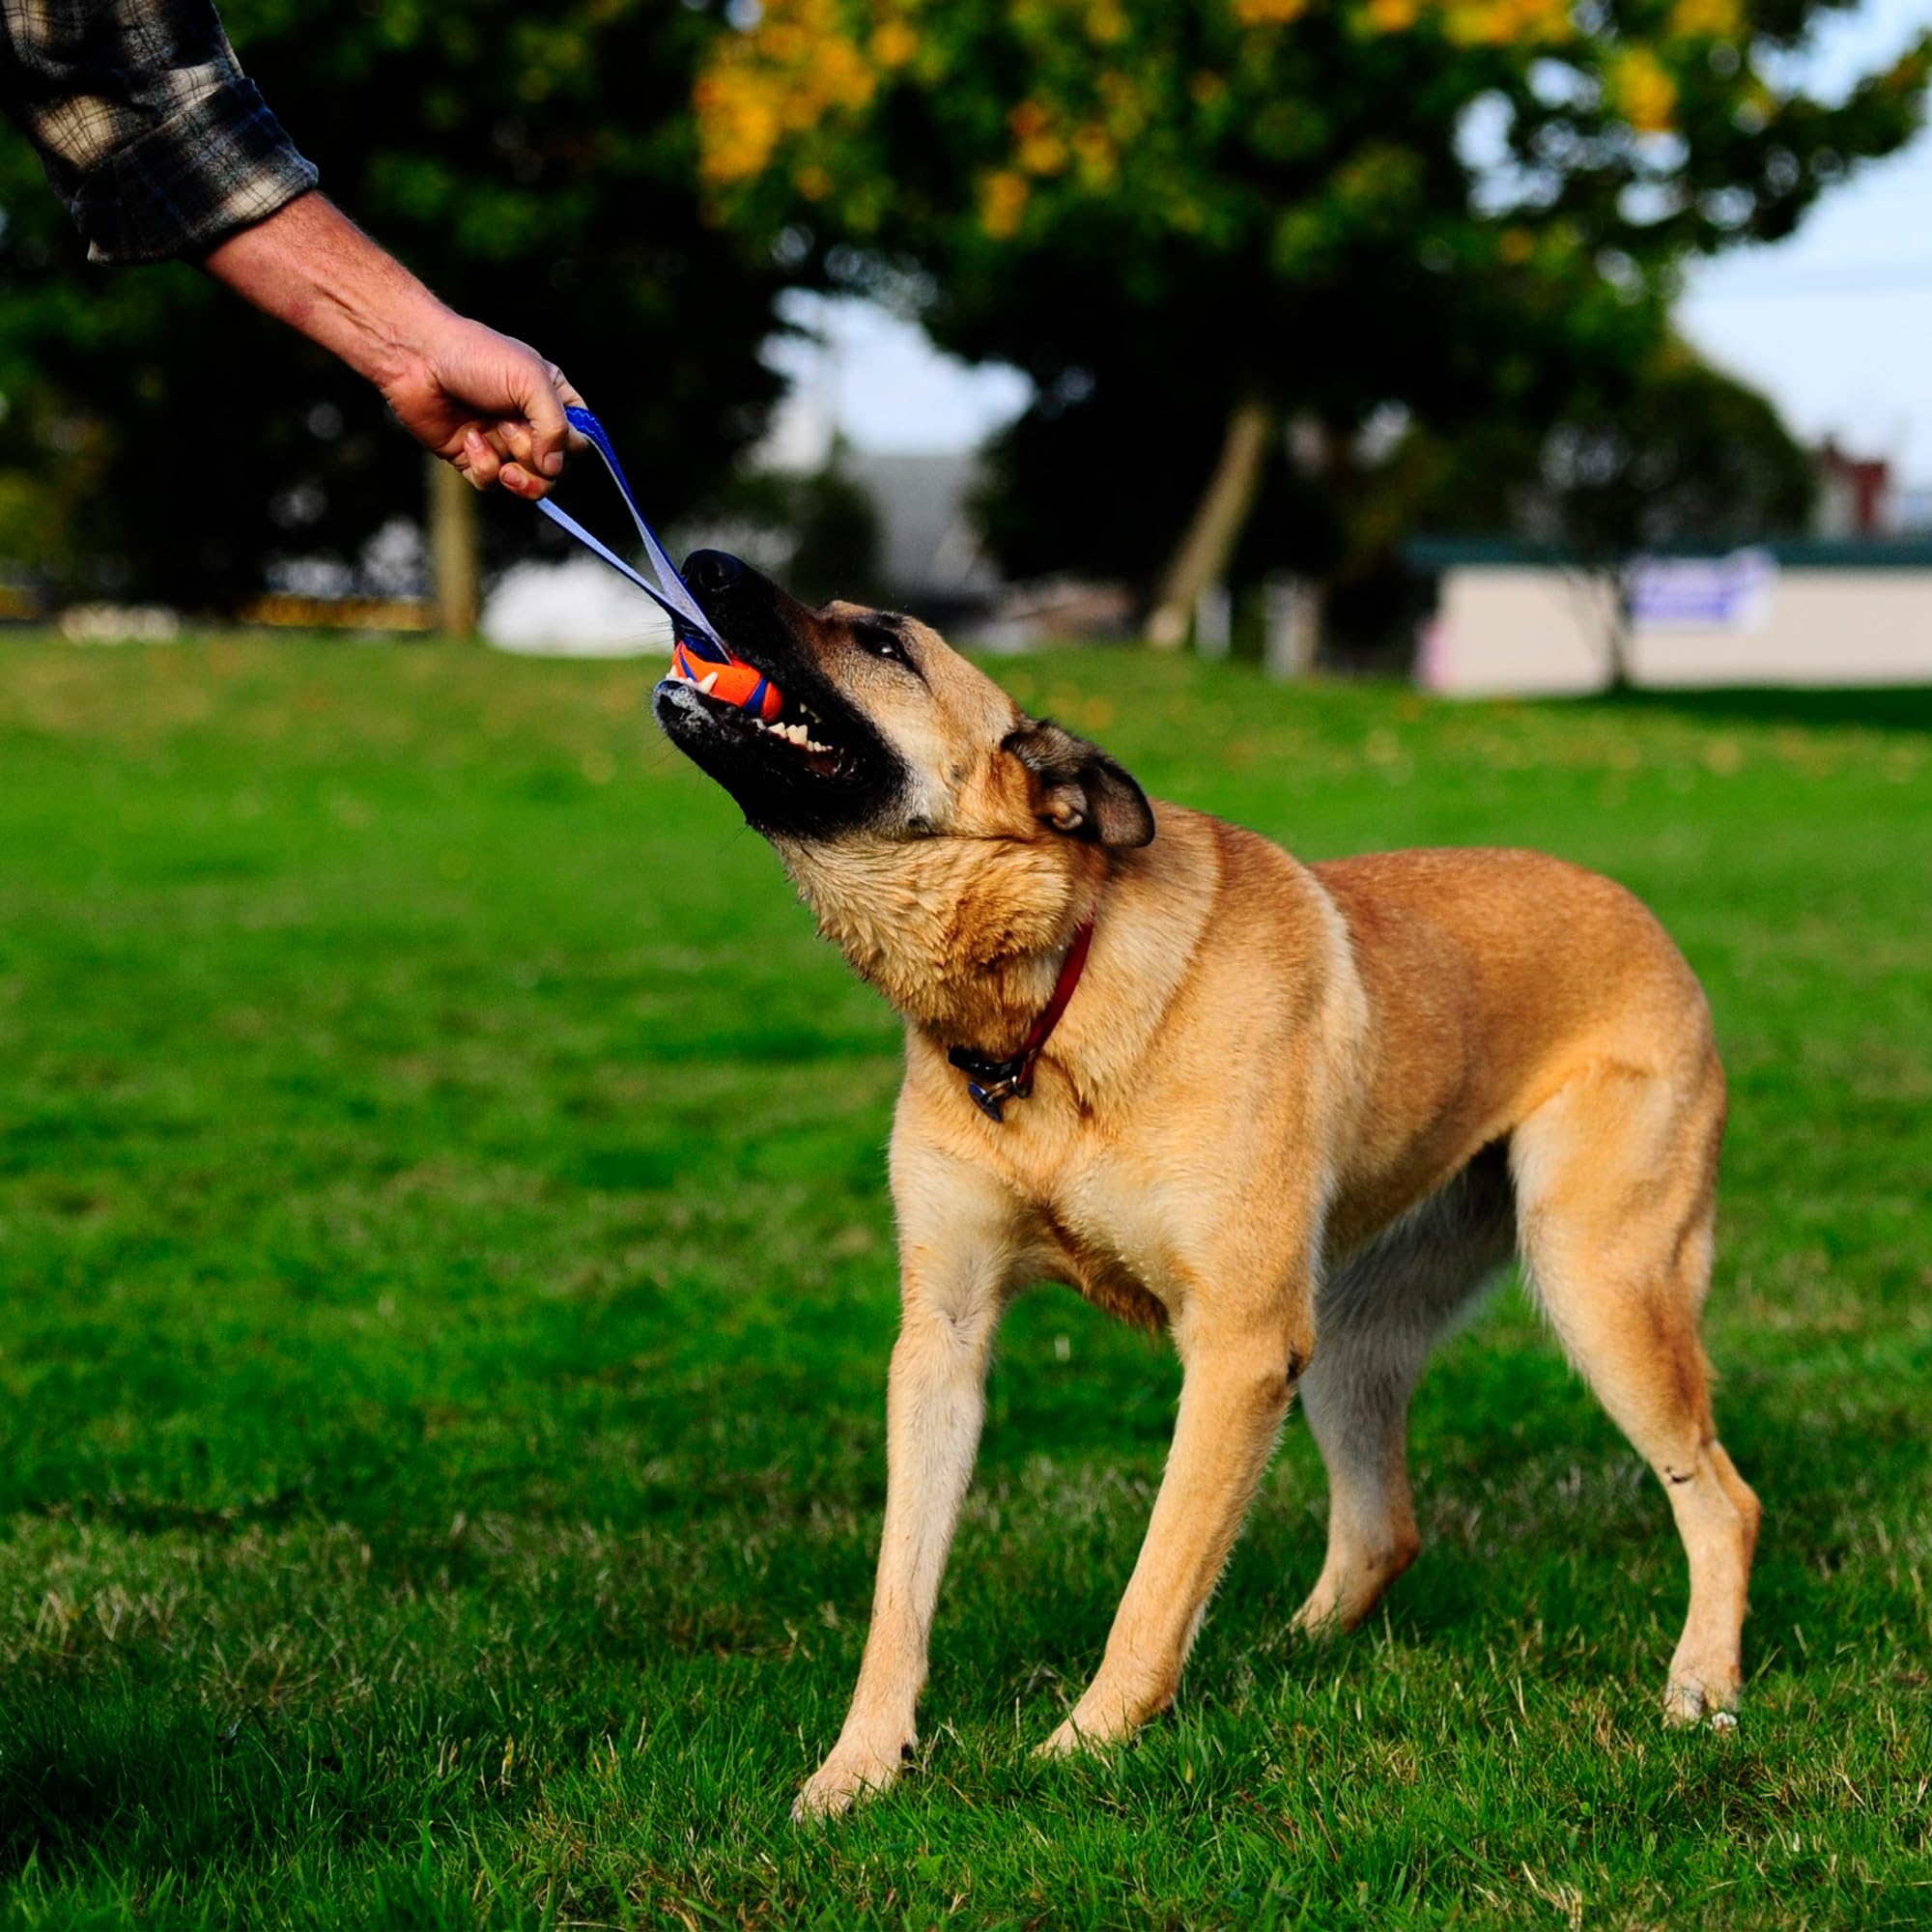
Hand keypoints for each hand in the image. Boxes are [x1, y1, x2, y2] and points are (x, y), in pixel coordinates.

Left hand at [203, 196, 586, 498]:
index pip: (586, 437)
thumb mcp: (526, 378)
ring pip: (526, 483)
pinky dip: (481, 473)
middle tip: (511, 446)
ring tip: (484, 445)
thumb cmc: (465, 351)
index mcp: (553, 393)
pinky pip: (490, 486)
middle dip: (536, 463)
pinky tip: (464, 447)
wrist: (400, 345)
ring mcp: (499, 435)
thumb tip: (559, 464)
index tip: (549, 439)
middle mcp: (529, 415)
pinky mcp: (467, 453)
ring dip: (508, 471)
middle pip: (558, 466)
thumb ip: (555, 421)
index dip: (571, 446)